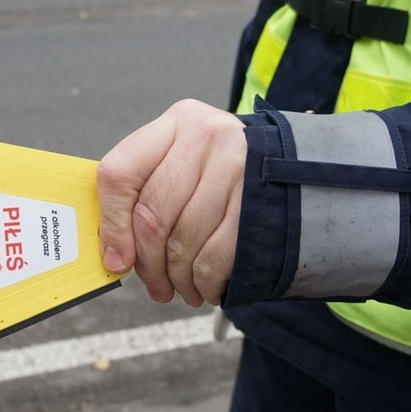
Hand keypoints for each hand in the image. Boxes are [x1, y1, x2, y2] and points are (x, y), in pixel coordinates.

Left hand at [97, 99, 245, 306]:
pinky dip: (206, 282)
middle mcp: (207, 135)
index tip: (117, 261)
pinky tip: (208, 287)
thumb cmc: (225, 176)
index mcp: (178, 122)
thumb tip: (115, 255)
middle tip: (156, 287)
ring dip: (179, 278)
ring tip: (184, 289)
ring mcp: (238, 166)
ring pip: (182, 241)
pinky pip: (216, 256)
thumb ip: (147, 195)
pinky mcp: (260, 200)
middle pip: (152, 214)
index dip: (112, 224)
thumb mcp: (186, 165)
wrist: (298, 172)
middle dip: (148, 264)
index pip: (120, 172)